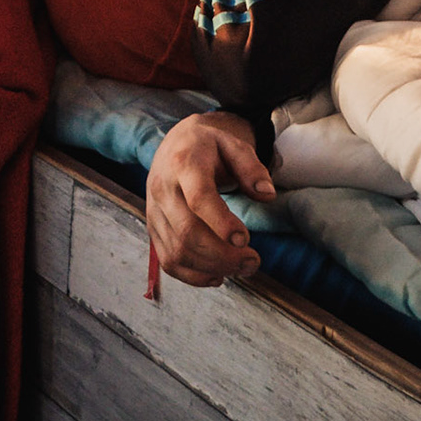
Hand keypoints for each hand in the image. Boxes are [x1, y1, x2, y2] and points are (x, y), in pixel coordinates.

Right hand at [146, 112, 276, 286]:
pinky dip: (193, 276)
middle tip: (253, 261)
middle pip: (187, 232)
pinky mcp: (153, 229)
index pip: (198, 198)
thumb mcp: (233, 145)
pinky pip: (168, 261)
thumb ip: (251, 167)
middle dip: (222, 255)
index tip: (245, 239)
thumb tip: (267, 194)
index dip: (221, 222)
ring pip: (177, 252)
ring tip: (242, 268)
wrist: (175, 144)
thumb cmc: (208, 147)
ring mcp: (155, 212)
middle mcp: (162, 189)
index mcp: (184, 164)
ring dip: (211, 268)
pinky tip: (217, 276)